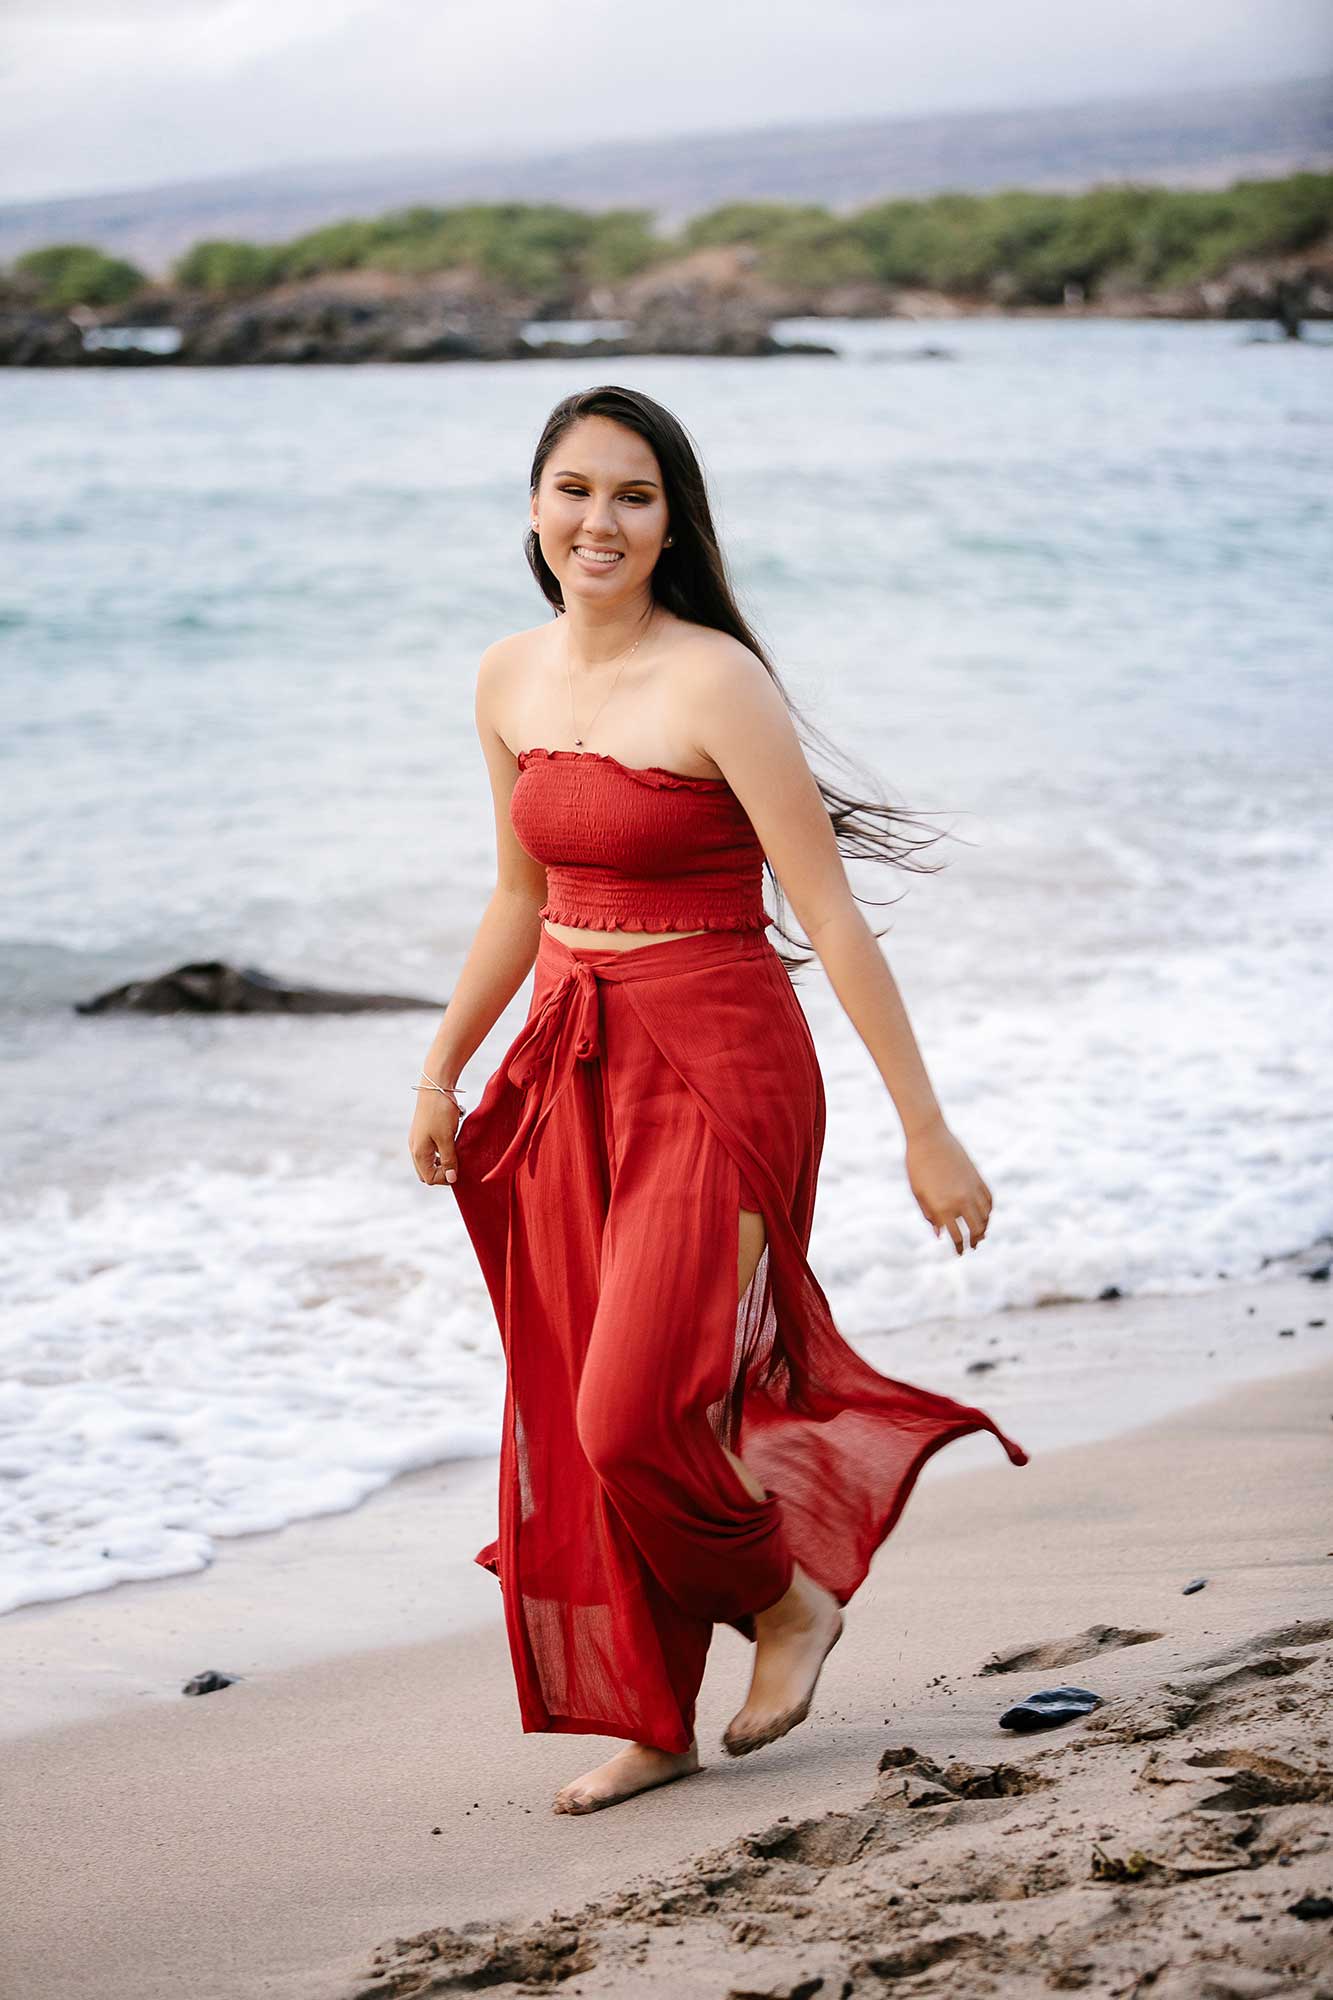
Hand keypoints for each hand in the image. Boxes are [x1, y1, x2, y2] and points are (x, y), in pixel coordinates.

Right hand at [409, 1092, 461, 1188]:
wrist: (435, 1086)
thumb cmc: (440, 1112)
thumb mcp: (447, 1138)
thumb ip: (449, 1160)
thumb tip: (451, 1179)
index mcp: (418, 1152)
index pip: (429, 1178)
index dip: (445, 1178)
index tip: (459, 1168)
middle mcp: (415, 1148)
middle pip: (427, 1173)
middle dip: (442, 1173)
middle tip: (458, 1164)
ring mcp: (418, 1140)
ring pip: (429, 1162)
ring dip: (442, 1163)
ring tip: (456, 1154)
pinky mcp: (423, 1132)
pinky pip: (430, 1151)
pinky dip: (440, 1153)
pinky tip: (452, 1144)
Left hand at [905, 1117, 991, 1254]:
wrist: (928, 1137)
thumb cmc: (917, 1165)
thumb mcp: (918, 1193)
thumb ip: (930, 1215)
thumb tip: (940, 1234)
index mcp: (943, 1207)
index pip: (956, 1236)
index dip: (959, 1247)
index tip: (959, 1253)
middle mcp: (961, 1200)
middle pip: (975, 1229)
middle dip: (975, 1240)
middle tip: (973, 1246)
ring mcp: (972, 1188)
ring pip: (985, 1215)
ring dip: (984, 1227)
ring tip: (980, 1233)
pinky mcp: (977, 1177)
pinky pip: (988, 1199)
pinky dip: (989, 1210)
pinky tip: (985, 1215)